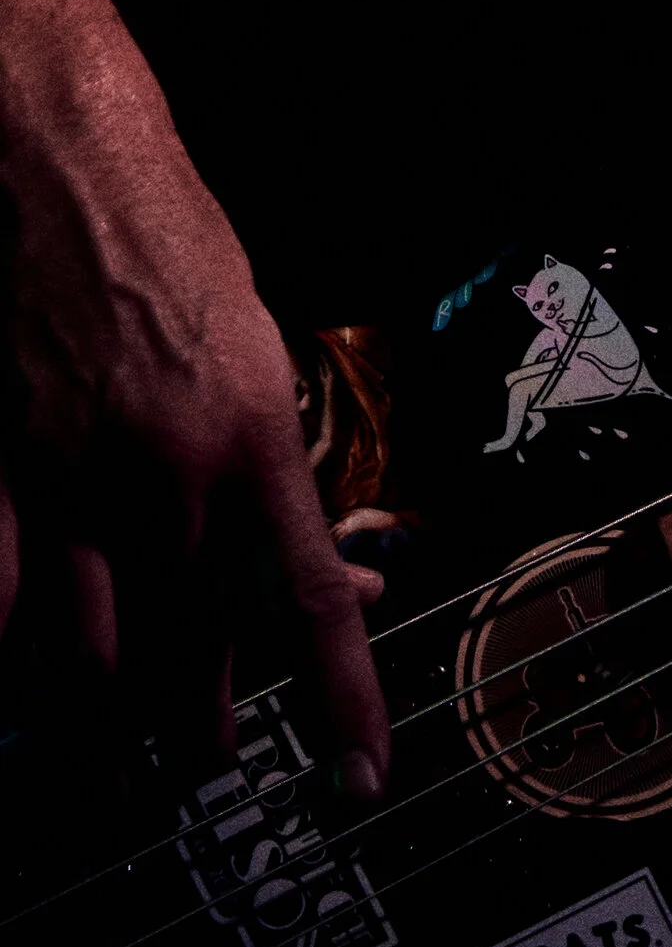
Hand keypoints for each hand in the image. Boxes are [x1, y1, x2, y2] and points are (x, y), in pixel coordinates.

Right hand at [0, 25, 391, 797]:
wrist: (62, 168)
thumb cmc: (170, 244)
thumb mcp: (256, 354)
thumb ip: (269, 469)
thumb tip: (321, 560)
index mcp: (254, 438)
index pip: (313, 601)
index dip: (344, 701)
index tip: (360, 778)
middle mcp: (166, 475)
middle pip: (193, 659)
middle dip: (204, 727)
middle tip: (209, 754)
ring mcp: (69, 482)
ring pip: (87, 666)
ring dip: (109, 721)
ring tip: (119, 748)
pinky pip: (1, 612)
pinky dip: (15, 658)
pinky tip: (25, 682)